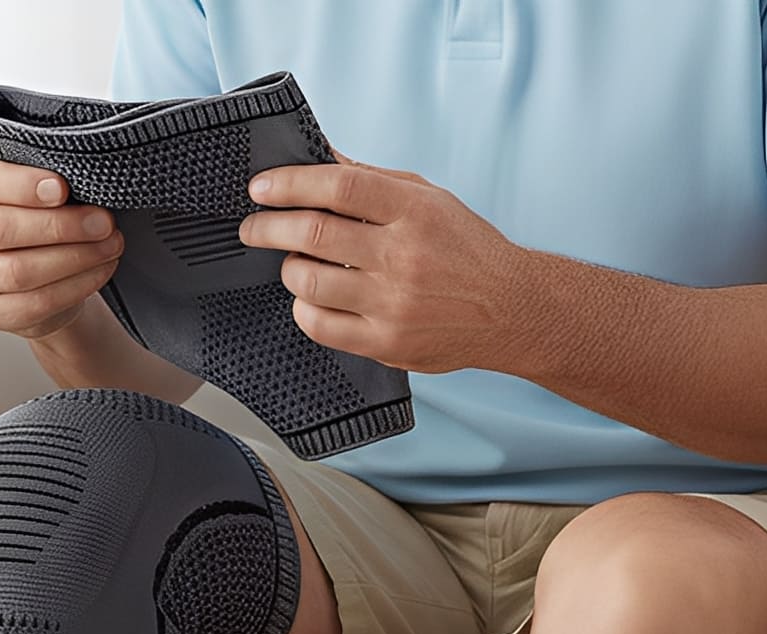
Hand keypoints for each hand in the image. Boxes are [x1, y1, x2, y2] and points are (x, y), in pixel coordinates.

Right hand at [0, 156, 123, 339]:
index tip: (62, 188)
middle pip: (2, 229)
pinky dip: (75, 286)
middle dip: (61, 226)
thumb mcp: (34, 191)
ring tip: (109, 246)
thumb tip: (80, 183)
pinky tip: (98, 271)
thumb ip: (45, 182)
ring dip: (75, 258)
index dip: (21, 185)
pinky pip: (36, 302)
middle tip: (102, 222)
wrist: (36, 275)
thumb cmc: (33, 221)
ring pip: (20, 270)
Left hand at [237, 155, 528, 372]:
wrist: (513, 311)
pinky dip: (304, 308)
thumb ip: (373, 180)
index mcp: (415, 211)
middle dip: (268, 227)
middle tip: (252, 226)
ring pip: (309, 281)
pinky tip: (311, 299)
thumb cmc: (468, 251)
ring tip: (294, 263)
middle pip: (313, 234)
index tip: (262, 187)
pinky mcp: (386, 343)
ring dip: (289, 268)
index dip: (289, 182)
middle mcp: (404, 256)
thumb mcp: (430, 199)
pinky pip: (320, 326)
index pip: (338, 185)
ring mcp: (394, 304)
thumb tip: (319, 156)